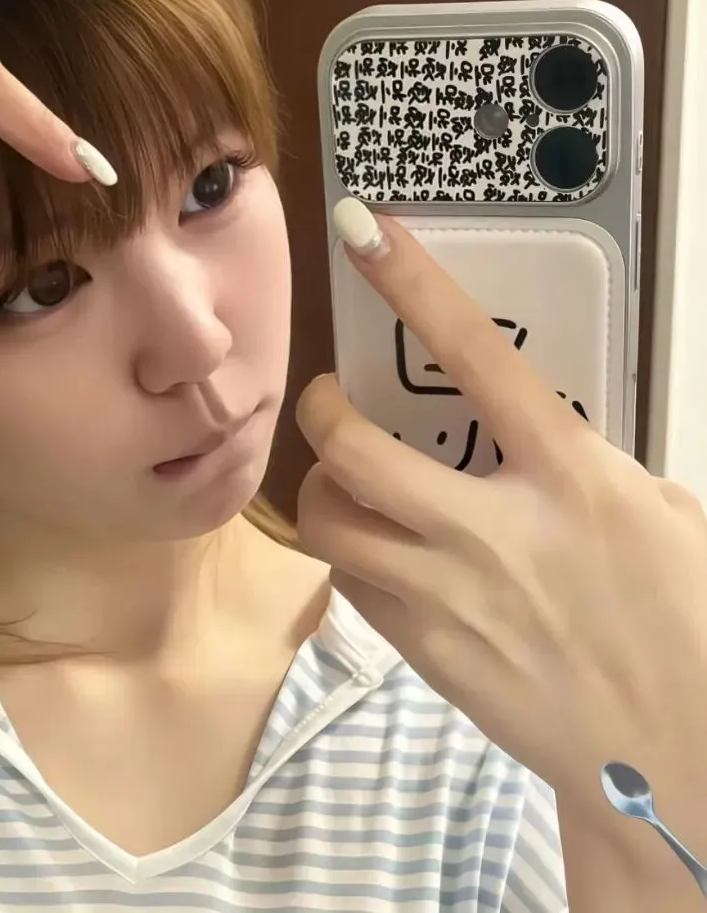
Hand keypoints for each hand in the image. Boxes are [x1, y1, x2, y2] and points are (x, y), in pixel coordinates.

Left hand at [295, 199, 706, 814]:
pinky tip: (382, 555)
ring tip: (348, 483)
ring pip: (331, 522)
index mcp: (569, 477)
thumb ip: (582, 470)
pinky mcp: (426, 653)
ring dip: (324, 489)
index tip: (365, 230)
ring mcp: (448, 597)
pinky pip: (353, 586)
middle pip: (353, 450)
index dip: (413, 283)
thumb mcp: (660, 517)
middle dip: (321, 413)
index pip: (477, 356)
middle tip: (330, 404)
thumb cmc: (692, 625)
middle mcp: (493, 529)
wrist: (684, 761)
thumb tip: (524, 443)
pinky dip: (353, 556)